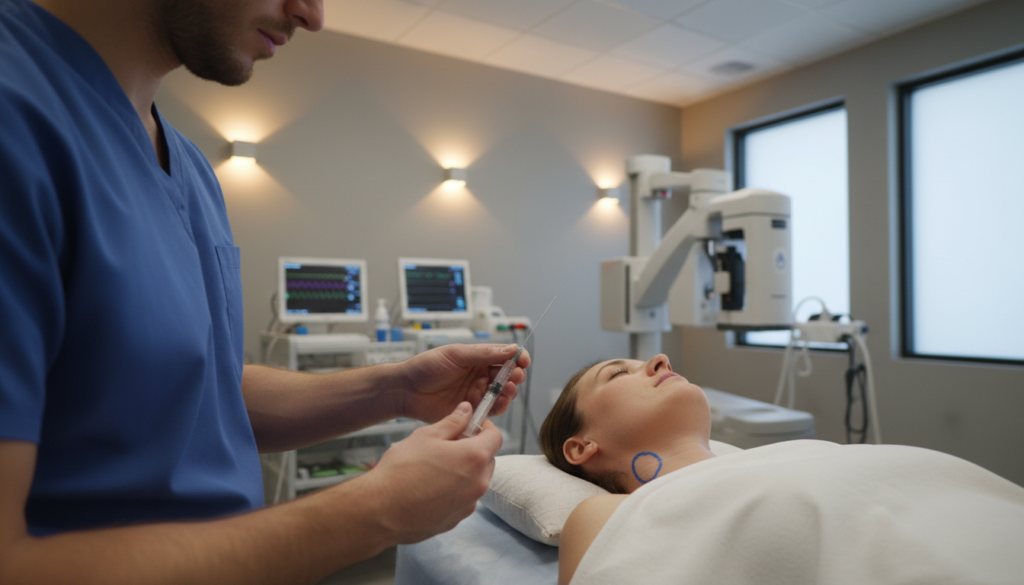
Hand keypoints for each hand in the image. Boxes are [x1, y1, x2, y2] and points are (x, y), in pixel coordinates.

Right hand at [359, 402, 502, 543]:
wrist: (381, 510)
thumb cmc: (402, 469)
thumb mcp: (427, 436)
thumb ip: (453, 422)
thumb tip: (467, 410)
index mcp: (475, 458)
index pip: (496, 437)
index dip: (485, 428)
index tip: (471, 425)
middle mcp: (479, 484)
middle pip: (487, 460)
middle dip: (473, 449)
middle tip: (448, 445)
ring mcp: (468, 504)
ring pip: (475, 481)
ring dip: (464, 472)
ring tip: (435, 469)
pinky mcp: (456, 520)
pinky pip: (463, 499)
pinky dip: (454, 491)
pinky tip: (429, 489)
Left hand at [398, 344, 529, 423]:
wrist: (406, 390)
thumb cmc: (426, 367)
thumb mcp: (456, 354)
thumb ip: (483, 353)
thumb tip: (510, 349)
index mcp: (478, 359)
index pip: (504, 357)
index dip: (517, 358)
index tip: (523, 360)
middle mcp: (480, 376)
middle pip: (507, 376)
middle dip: (515, 376)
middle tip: (516, 377)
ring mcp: (477, 394)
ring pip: (502, 394)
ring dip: (509, 392)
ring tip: (508, 390)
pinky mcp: (472, 411)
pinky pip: (491, 411)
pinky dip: (498, 407)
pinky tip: (499, 403)